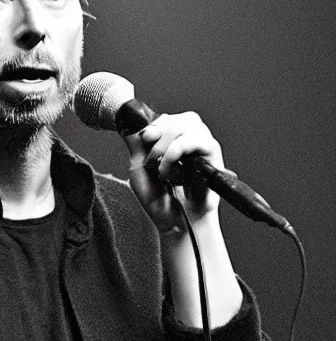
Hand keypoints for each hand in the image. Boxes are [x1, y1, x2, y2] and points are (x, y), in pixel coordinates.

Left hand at [123, 111, 223, 234]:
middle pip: (175, 118)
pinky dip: (177, 151)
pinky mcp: (211, 153)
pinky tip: (170, 168)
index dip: (154, 124)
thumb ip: (135, 144)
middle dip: (159, 134)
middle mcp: (186, 139)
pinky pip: (195, 140)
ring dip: (167, 145)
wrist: (174, 222)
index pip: (164, 119)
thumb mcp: (138, 168)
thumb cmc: (158, 199)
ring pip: (187, 124)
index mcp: (170, 140)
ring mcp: (200, 144)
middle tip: (152, 158)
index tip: (146, 137)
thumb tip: (128, 123)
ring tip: (162, 168)